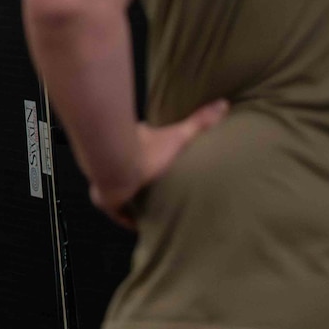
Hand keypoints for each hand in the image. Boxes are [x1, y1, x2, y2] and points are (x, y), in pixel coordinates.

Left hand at [89, 100, 228, 227]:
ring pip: (121, 192)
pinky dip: (127, 218)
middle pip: (130, 172)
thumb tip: (224, 103)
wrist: (118, 165)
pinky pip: (116, 211)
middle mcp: (116, 161)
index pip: (140, 149)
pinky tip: (140, 225)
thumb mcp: (179, 136)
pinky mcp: (105, 198)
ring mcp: (108, 181)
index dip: (151, 158)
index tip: (163, 164)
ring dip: (134, 200)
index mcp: (132, 145)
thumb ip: (200, 122)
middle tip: (160, 191)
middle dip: (142, 181)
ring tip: (152, 209)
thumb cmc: (148, 151)